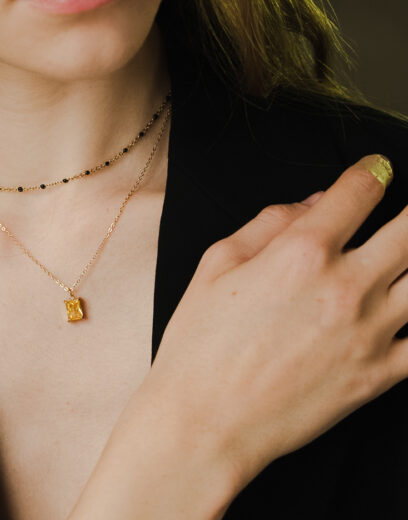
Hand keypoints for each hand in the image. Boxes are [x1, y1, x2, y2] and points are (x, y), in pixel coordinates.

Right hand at [144, 153, 407, 489]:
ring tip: (404, 252)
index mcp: (301, 252)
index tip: (375, 169)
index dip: (371, 171)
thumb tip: (313, 202)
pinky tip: (406, 305)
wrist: (207, 419)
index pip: (358, 193)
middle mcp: (346, 286)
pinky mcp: (380, 374)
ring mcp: (370, 332)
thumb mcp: (217, 263)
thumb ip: (268, 221)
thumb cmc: (202, 341)